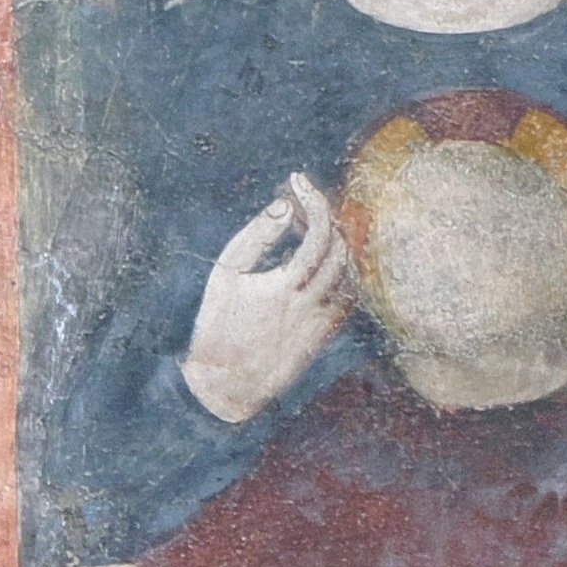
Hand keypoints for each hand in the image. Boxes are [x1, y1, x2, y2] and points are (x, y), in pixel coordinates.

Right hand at [183, 175, 353, 424]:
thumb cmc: (217, 325)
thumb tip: (286, 205)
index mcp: (283, 288)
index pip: (317, 233)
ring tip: (309, 228)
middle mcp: (309, 306)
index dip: (312, 200)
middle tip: (299, 204)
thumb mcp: (225, 274)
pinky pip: (349, 296)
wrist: (225, 385)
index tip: (296, 180)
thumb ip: (255, 235)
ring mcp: (322, 323)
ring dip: (336, 242)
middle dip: (324, 217)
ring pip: (350, 272)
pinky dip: (342, 270)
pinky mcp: (325, 336)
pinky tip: (320, 260)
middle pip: (339, 248)